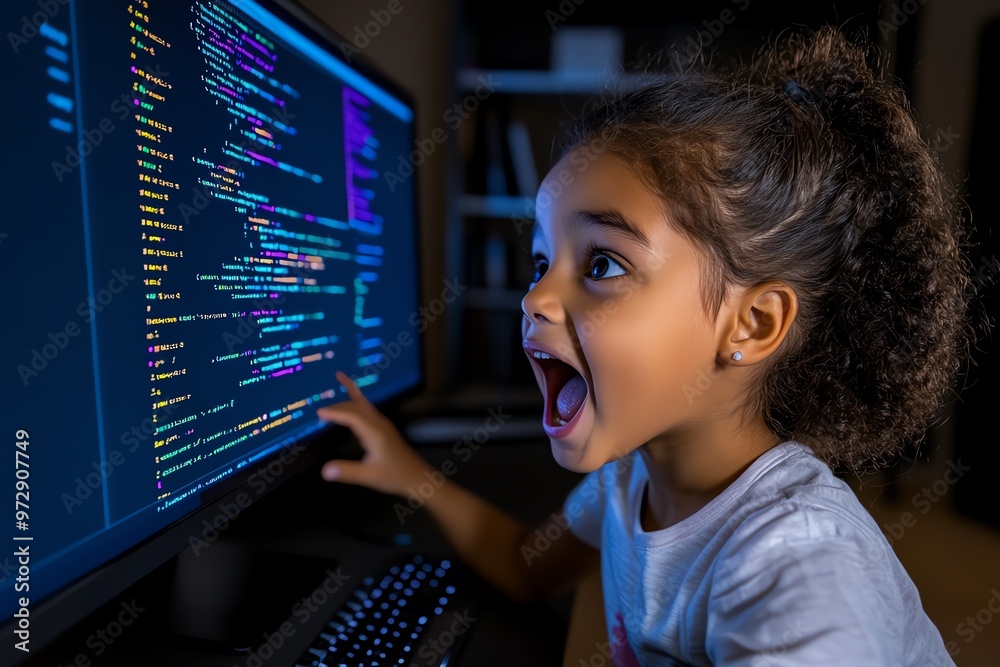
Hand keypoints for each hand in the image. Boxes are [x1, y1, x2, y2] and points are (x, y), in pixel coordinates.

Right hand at [317, 371, 432, 497]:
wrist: (417, 476)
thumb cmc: (395, 476)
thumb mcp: (370, 476)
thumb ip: (347, 472)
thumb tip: (324, 470)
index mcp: (375, 432)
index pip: (352, 416)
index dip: (336, 412)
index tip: (319, 412)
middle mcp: (379, 423)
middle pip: (357, 406)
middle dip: (339, 405)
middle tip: (320, 409)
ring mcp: (382, 424)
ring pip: (364, 405)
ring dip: (350, 396)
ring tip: (340, 381)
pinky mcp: (383, 429)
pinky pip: (367, 410)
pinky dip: (358, 401)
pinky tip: (352, 401)